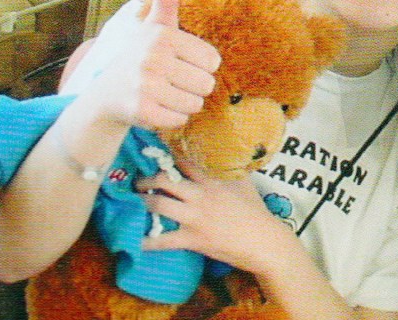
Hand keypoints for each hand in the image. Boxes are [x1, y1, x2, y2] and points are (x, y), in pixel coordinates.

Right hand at [88, 0, 221, 129]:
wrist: (105, 94)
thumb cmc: (140, 56)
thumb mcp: (153, 26)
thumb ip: (165, 0)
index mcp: (162, 36)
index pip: (213, 60)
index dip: (202, 66)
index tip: (181, 63)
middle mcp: (153, 58)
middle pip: (207, 83)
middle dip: (194, 86)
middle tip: (172, 81)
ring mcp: (146, 86)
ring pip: (196, 103)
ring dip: (185, 103)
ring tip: (164, 93)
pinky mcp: (142, 111)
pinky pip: (181, 119)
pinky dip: (173, 117)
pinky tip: (157, 107)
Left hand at [137, 166, 288, 272]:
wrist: (264, 241)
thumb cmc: (256, 212)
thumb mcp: (245, 185)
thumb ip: (231, 170)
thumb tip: (226, 157)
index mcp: (212, 181)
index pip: (184, 162)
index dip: (166, 157)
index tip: (153, 155)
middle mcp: (200, 196)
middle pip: (164, 181)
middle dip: (146, 180)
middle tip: (139, 184)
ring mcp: (194, 218)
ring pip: (158, 205)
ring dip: (141, 203)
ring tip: (135, 204)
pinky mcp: (192, 239)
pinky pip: (162, 240)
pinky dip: (146, 241)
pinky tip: (134, 240)